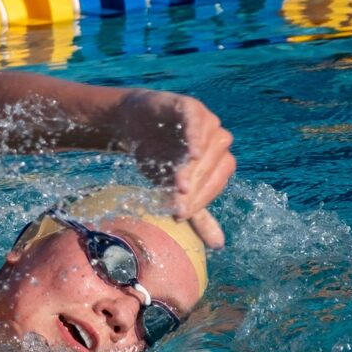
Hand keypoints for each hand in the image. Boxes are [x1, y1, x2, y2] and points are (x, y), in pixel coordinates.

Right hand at [123, 89, 234, 248]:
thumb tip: (218, 246)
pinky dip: (196, 134)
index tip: (180, 214)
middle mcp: (216, 138)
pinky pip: (197, 118)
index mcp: (218, 159)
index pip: (217, 181)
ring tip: (179, 183)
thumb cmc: (158, 156)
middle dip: (196, 186)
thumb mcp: (175, 190)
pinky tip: (190, 152)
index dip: (202, 199)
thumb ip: (197, 213)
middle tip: (176, 202)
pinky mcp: (188, 106)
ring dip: (197, 164)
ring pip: (210, 142)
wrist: (133, 125)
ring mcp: (204, 120)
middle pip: (215, 163)